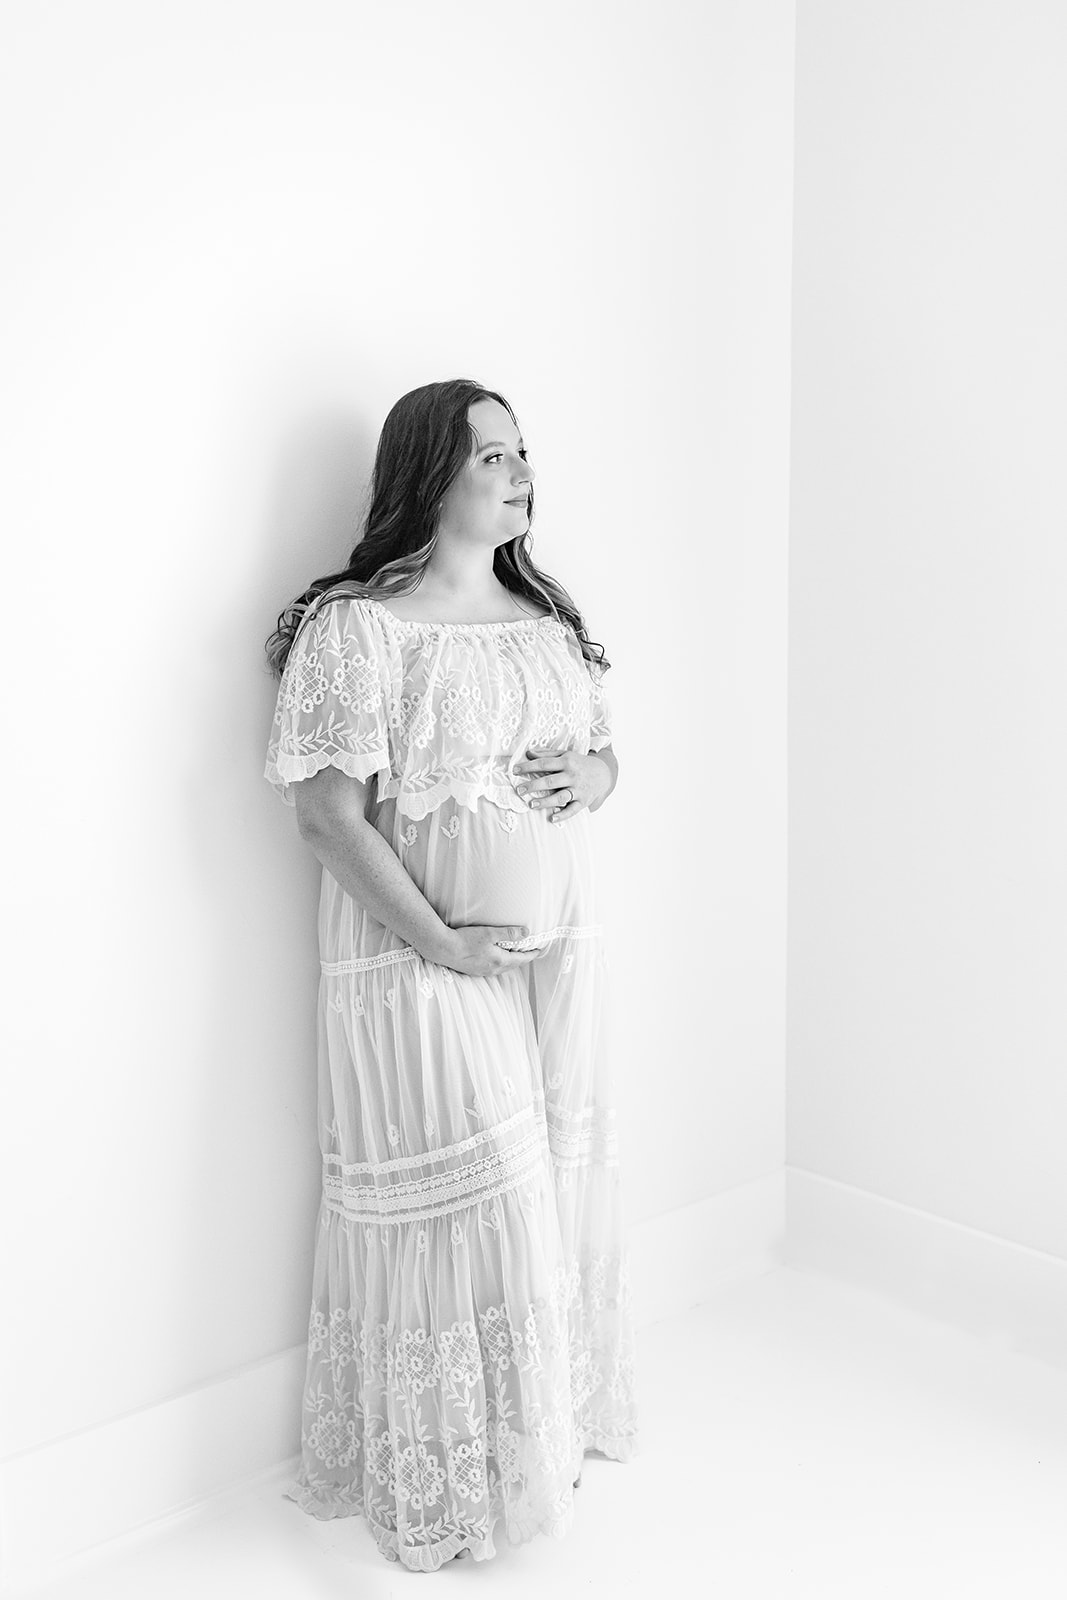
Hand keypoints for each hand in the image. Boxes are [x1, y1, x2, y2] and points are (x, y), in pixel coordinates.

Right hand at [429, 924, 545, 977]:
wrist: (443, 949)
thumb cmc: (465, 940)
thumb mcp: (489, 933)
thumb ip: (509, 933)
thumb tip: (526, 932)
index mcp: (499, 961)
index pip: (521, 959)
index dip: (531, 954)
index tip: (539, 950)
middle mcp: (493, 969)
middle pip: (513, 965)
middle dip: (523, 958)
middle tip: (530, 952)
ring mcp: (483, 972)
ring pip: (503, 968)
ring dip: (511, 961)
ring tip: (515, 954)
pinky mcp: (474, 971)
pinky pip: (493, 969)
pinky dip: (500, 963)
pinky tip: (496, 958)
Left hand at [514, 745, 611, 823]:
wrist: (604, 773)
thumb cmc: (579, 763)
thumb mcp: (565, 754)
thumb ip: (547, 754)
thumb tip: (529, 753)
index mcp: (566, 761)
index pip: (544, 764)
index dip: (528, 767)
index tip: (515, 770)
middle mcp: (572, 775)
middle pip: (550, 781)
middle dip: (533, 786)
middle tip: (519, 790)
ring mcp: (578, 790)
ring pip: (560, 797)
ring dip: (545, 801)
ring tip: (531, 804)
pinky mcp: (583, 801)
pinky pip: (572, 810)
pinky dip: (563, 815)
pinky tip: (552, 818)